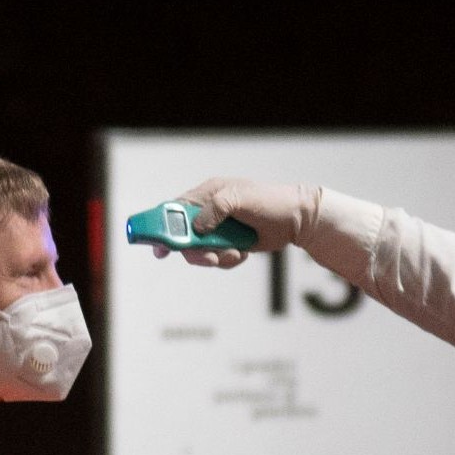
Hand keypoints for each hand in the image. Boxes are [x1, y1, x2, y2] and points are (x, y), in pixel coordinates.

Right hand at [152, 177, 320, 269]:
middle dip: (194, 250)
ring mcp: (219, 230)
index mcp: (207, 194)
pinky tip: (243, 253)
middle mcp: (209, 212)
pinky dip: (228, 260)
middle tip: (208, 257)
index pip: (175, 209)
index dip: (161, 226)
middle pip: (184, 236)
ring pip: (200, 251)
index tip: (158, 246)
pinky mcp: (229, 244)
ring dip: (214, 257)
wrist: (297, 219)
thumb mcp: (239, 198)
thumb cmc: (269, 202)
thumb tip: (196, 227)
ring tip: (234, 253)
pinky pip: (218, 259)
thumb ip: (215, 209)